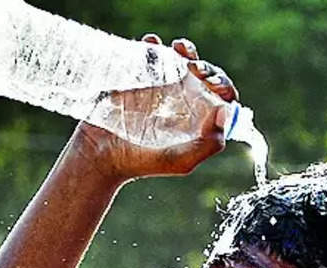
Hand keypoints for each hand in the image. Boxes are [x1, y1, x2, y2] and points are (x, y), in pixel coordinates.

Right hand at [73, 35, 238, 178]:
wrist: (101, 155)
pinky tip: (151, 44)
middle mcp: (183, 99)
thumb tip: (225, 111)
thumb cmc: (142, 163)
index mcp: (198, 118)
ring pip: (180, 59)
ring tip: (179, 50)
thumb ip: (209, 144)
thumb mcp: (181, 162)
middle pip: (203, 73)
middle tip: (195, 69)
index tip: (213, 84)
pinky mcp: (137, 76)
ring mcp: (160, 85)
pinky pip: (149, 54)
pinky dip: (153, 45)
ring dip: (185, 50)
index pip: (221, 95)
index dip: (222, 85)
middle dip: (204, 66)